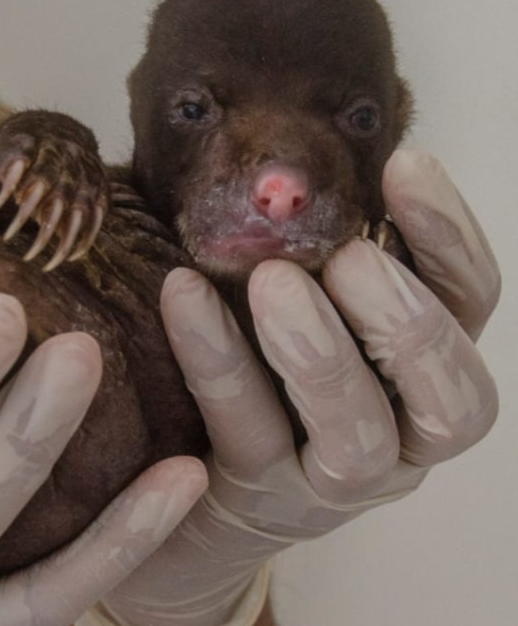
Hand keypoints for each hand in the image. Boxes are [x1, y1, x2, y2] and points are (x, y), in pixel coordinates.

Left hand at [98, 149, 499, 625]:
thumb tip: (297, 160)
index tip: (406, 164)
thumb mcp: (300, 303)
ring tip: (273, 282)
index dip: (449, 236)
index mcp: (427, 373)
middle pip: (451, 392)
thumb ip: (319, 252)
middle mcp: (404, 435)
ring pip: (358, 430)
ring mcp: (335, 480)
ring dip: (320, 352)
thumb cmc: (259, 366)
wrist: (191, 482)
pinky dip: (217, 357)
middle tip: (348, 257)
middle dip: (404, 319)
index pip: (471, 305)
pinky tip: (182, 292)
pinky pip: (246, 427)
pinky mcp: (259, 494)